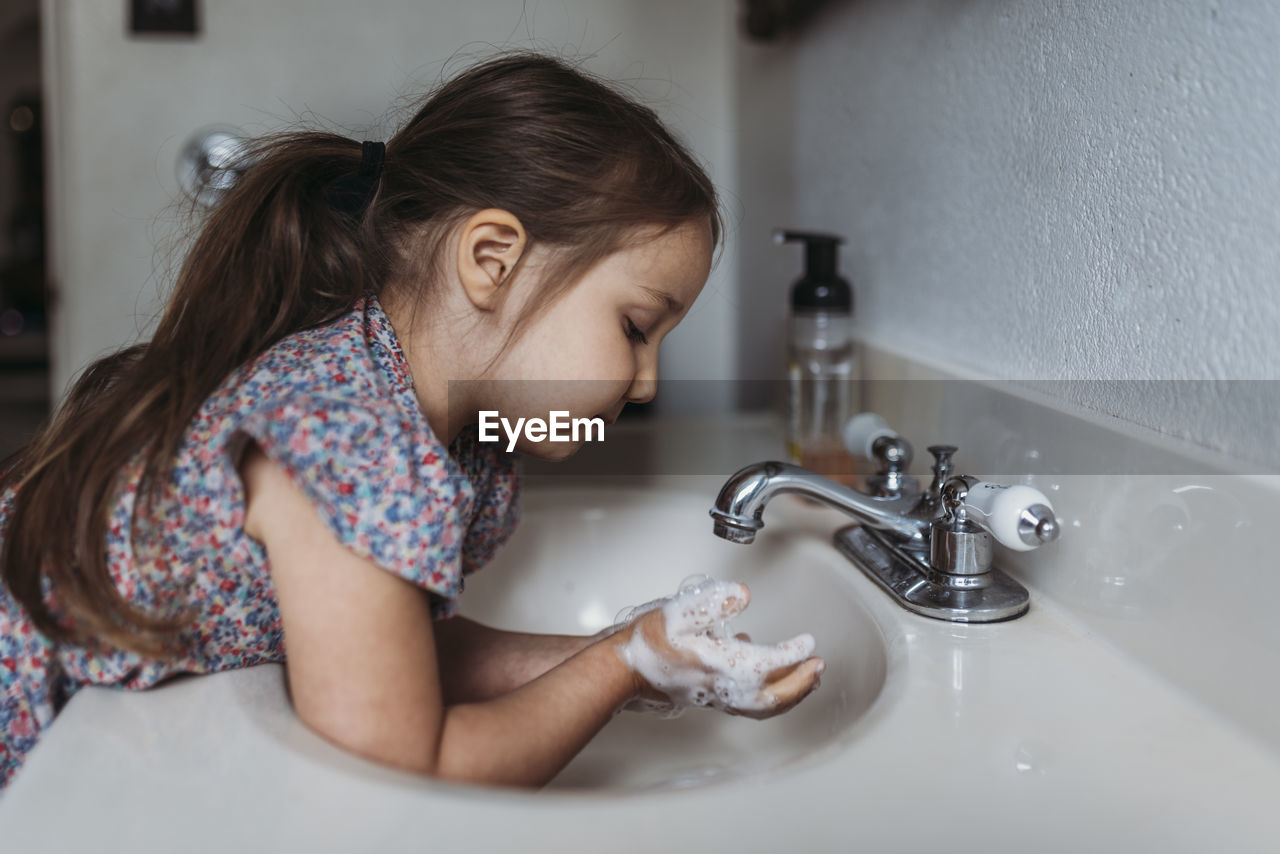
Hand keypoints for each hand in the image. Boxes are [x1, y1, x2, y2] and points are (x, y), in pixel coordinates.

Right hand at [612, 579, 824, 718]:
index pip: (770, 662)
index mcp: (722, 665)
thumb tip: (743, 594)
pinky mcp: (706, 697)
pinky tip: (760, 671)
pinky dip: (767, 695)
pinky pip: (747, 705)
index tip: (808, 641)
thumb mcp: (678, 612)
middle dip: (802, 683)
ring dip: (790, 694)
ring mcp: (715, 696)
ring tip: (805, 680)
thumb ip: (713, 602)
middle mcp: (723, 687)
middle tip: (819, 667)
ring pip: (763, 706)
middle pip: (774, 696)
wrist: (621, 670)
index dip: (794, 652)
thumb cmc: (645, 643)